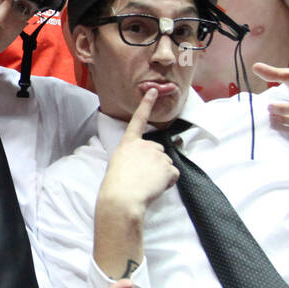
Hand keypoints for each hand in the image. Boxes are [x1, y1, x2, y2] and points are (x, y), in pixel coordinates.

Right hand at [97, 89, 178, 215]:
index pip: (138, 119)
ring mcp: (158, 155)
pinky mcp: (168, 168)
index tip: (153, 90)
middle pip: (157, 151)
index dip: (146, 104)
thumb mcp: (118, 164)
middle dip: (154, 162)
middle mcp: (145, 145)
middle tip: (142, 176)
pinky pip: (173, 175)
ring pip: (165, 164)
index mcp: (129, 143)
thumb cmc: (115, 185)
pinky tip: (155, 187)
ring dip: (160, 174)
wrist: (123, 198)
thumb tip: (143, 165)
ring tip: (146, 184)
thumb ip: (131, 157)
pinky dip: (167, 183)